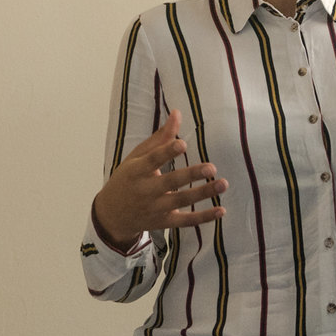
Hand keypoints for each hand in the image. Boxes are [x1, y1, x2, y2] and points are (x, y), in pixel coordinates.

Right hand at [91, 110, 227, 249]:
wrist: (112, 215)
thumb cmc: (128, 179)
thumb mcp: (137, 157)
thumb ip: (160, 138)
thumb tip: (177, 113)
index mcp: (136, 171)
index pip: (152, 160)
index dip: (166, 152)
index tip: (183, 144)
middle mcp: (145, 191)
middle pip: (170, 182)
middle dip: (191, 175)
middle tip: (211, 168)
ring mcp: (155, 209)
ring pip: (181, 201)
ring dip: (203, 193)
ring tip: (223, 184)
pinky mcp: (164, 222)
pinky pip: (185, 221)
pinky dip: (203, 218)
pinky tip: (221, 210)